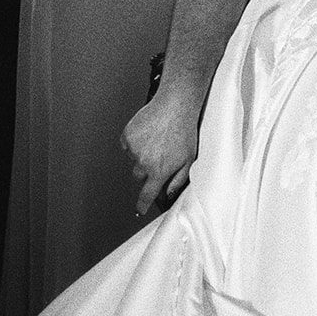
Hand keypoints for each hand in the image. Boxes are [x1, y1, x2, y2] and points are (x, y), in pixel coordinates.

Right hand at [121, 95, 199, 216]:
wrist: (175, 106)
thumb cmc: (184, 130)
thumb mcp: (189, 160)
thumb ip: (178, 180)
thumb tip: (169, 193)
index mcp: (158, 171)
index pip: (147, 195)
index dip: (142, 205)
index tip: (140, 209)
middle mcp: (143, 162)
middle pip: (139, 176)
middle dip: (147, 170)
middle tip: (159, 156)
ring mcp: (133, 149)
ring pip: (133, 159)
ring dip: (141, 154)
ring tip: (157, 140)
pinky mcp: (127, 136)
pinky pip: (127, 145)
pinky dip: (135, 141)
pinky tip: (148, 133)